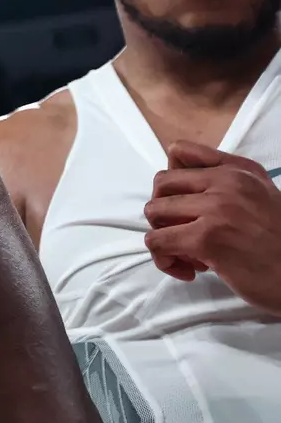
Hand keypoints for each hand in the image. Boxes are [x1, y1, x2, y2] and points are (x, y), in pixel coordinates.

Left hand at [143, 139, 280, 313]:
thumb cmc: (279, 244)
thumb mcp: (260, 197)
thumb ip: (226, 186)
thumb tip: (181, 195)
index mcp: (239, 170)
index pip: (180, 151)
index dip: (172, 180)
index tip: (183, 204)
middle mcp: (227, 182)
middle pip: (161, 183)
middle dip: (164, 211)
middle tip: (183, 233)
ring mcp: (216, 208)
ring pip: (154, 212)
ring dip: (164, 236)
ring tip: (189, 255)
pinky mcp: (206, 238)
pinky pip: (157, 242)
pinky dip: (164, 259)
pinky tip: (188, 271)